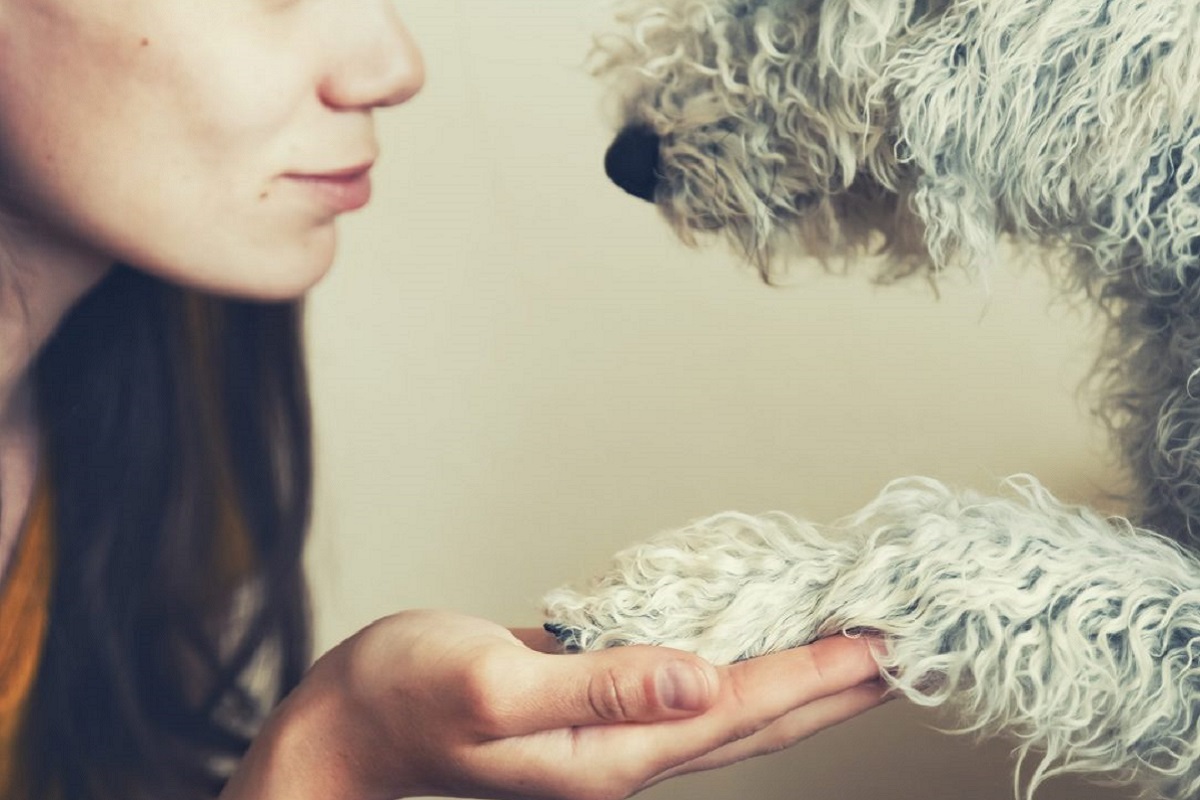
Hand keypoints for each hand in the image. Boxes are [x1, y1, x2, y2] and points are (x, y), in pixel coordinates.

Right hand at [224, 610, 886, 799]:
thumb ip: (597, 688)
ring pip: (727, 702)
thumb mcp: (494, 689)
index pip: (743, 711)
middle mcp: (626, 752)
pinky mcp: (592, 701)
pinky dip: (733, 657)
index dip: (817, 676)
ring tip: (847, 647)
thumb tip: (695, 678)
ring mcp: (611, 731)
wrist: (350, 723)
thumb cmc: (406, 703)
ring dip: (792, 676)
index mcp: (614, 756)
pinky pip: (684, 680)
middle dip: (832, 687)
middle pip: (756, 719)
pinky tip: (747, 638)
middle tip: (902, 652)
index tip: (885, 647)